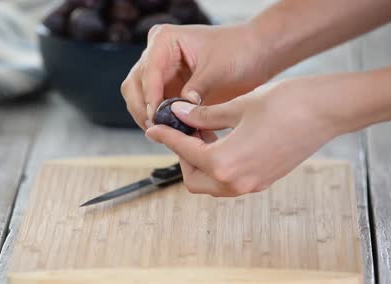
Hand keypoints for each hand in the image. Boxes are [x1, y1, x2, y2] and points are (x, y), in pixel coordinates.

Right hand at [120, 22, 273, 129]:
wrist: (256, 55)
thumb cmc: (240, 51)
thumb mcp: (218, 70)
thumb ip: (196, 89)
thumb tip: (179, 111)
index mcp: (164, 40)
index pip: (148, 72)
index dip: (151, 97)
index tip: (157, 118)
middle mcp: (156, 55)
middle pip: (134, 87)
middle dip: (145, 111)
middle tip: (159, 131)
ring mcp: (161, 74)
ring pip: (141, 101)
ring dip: (153, 119)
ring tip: (171, 136)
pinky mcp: (169, 90)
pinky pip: (158, 110)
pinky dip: (165, 123)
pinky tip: (179, 135)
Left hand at [145, 77, 346, 196]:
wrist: (328, 111)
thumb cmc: (286, 104)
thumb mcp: (238, 106)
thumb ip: (204, 116)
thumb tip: (179, 115)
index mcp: (225, 162)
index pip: (184, 151)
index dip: (166, 137)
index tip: (154, 128)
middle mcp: (236, 182)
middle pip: (194, 179)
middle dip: (183, 157)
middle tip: (182, 132)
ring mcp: (252, 184)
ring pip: (212, 184)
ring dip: (201, 163)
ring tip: (202, 134)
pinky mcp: (264, 180)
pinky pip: (230, 181)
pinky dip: (218, 166)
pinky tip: (222, 142)